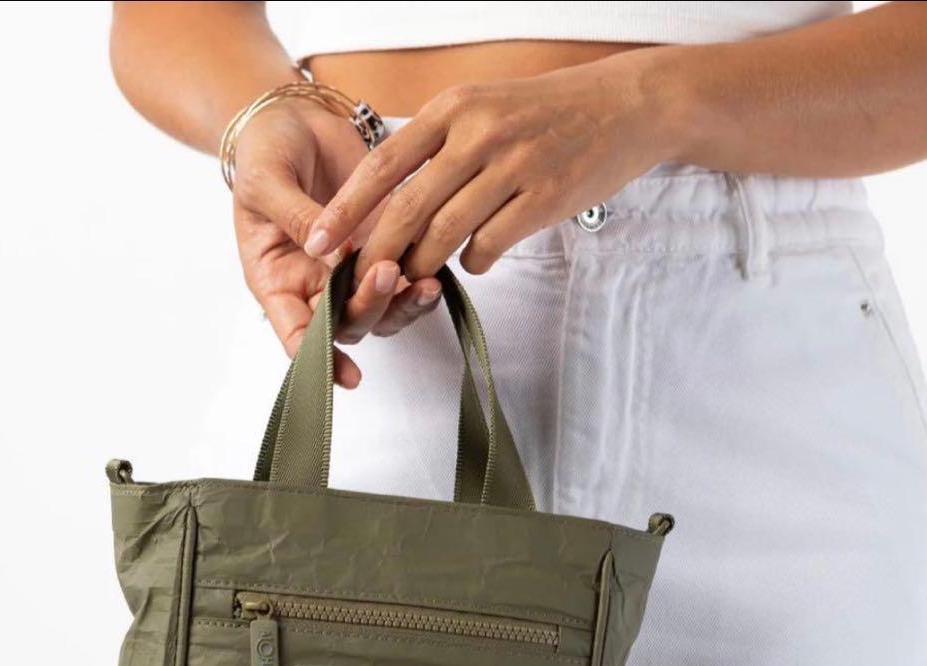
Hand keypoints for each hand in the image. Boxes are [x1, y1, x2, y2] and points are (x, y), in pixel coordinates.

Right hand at [232, 98, 443, 387]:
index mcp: (276, 280)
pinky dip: (422, 280)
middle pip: (347, 323)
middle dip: (370, 308)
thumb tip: (329, 251)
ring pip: (382, 310)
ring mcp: (350, 269)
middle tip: (387, 273)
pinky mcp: (383, 245)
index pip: (296, 333)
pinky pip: (406, 277)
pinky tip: (440, 269)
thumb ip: (297, 217)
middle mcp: (315, 285)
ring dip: (404, 304)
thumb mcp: (267, 180)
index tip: (348, 375)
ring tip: (425, 282)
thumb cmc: (265, 151)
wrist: (295, 118)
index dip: (320, 359)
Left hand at [303, 50, 677, 283]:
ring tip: (418, 275)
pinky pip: (488, 247)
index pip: (382, 165)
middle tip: (358, 282)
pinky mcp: (543, 199)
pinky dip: (474, 262)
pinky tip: (477, 258)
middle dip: (377, 253)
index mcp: (453, 109)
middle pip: (407, 209)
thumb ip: (437, 146)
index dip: (346, 210)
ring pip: (445, 235)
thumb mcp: (483, 108)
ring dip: (425, 264)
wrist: (624, 106)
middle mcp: (477, 134)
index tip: (319, 242)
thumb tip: (390, 202)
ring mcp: (512, 167)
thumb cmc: (545, 113)